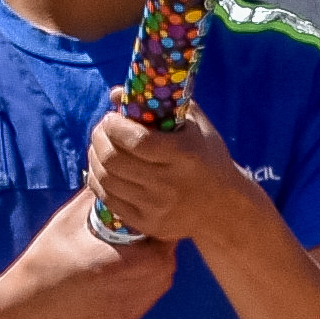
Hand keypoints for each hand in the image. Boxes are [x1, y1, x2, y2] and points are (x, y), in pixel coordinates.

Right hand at [0, 187, 180, 318]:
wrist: (26, 308)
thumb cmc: (47, 260)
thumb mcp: (70, 221)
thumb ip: (98, 198)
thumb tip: (112, 177)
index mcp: (133, 260)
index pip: (165, 236)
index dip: (154, 225)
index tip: (139, 222)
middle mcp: (140, 289)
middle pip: (166, 262)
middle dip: (152, 248)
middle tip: (129, 241)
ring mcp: (133, 310)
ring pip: (157, 284)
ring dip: (146, 270)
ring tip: (118, 261)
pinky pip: (140, 302)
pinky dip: (131, 290)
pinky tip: (107, 283)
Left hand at [80, 106, 265, 251]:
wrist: (224, 208)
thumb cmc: (208, 158)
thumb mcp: (196, 126)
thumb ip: (161, 104)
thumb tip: (115, 94)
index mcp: (184, 156)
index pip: (135, 140)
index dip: (114, 126)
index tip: (111, 118)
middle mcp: (170, 184)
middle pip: (114, 160)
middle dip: (99, 138)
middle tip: (101, 130)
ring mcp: (157, 208)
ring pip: (106, 179)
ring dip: (95, 157)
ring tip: (99, 147)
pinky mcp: (148, 224)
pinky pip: (108, 200)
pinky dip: (98, 181)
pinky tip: (102, 170)